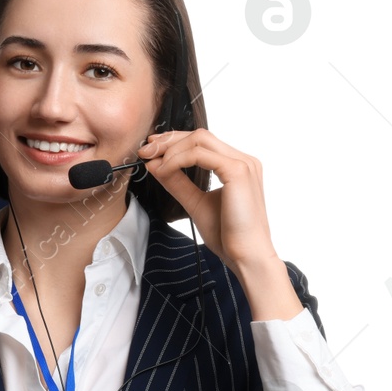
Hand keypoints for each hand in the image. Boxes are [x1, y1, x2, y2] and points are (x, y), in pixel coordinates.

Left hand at [140, 129, 300, 320]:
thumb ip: (177, 182)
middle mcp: (244, 160)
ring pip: (200, 139)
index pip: (203, 141)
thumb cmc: (228, 234)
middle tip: (145, 151)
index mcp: (238, 166)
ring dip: (170, 149)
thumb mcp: (195, 202)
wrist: (246, 255)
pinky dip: (177, 160)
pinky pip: (199, 154)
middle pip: (200, 135)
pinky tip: (165, 172)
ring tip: (153, 163)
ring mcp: (243, 163)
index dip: (174, 141)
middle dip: (168, 140)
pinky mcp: (238, 171)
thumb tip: (154, 164)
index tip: (151, 150)